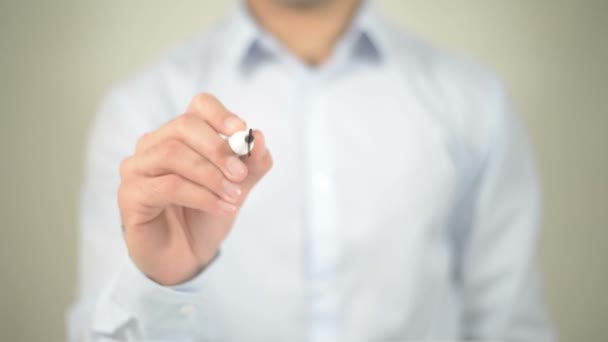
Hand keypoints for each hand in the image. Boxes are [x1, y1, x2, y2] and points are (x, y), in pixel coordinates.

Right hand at [118, 93, 272, 285]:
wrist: (187, 255)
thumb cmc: (206, 214)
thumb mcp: (237, 187)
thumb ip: (251, 164)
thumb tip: (260, 137)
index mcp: (181, 135)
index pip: (199, 106)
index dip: (220, 114)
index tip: (242, 131)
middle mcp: (154, 144)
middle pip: (183, 126)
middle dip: (218, 149)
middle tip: (241, 174)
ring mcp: (137, 167)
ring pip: (173, 154)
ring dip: (210, 175)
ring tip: (234, 196)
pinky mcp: (130, 194)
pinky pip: (167, 186)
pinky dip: (201, 196)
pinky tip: (222, 208)